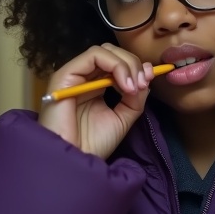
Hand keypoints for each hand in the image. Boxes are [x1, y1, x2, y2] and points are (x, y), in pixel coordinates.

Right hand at [38, 44, 154, 158]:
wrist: (74, 162)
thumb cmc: (93, 144)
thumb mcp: (123, 118)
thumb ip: (135, 97)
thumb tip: (146, 75)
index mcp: (96, 85)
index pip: (118, 63)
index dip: (136, 67)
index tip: (149, 80)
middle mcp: (85, 76)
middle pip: (112, 53)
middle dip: (134, 64)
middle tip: (143, 83)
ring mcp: (74, 74)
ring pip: (104, 51)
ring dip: (126, 64)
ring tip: (133, 86)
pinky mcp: (65, 74)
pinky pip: (93, 55)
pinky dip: (115, 65)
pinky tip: (124, 85)